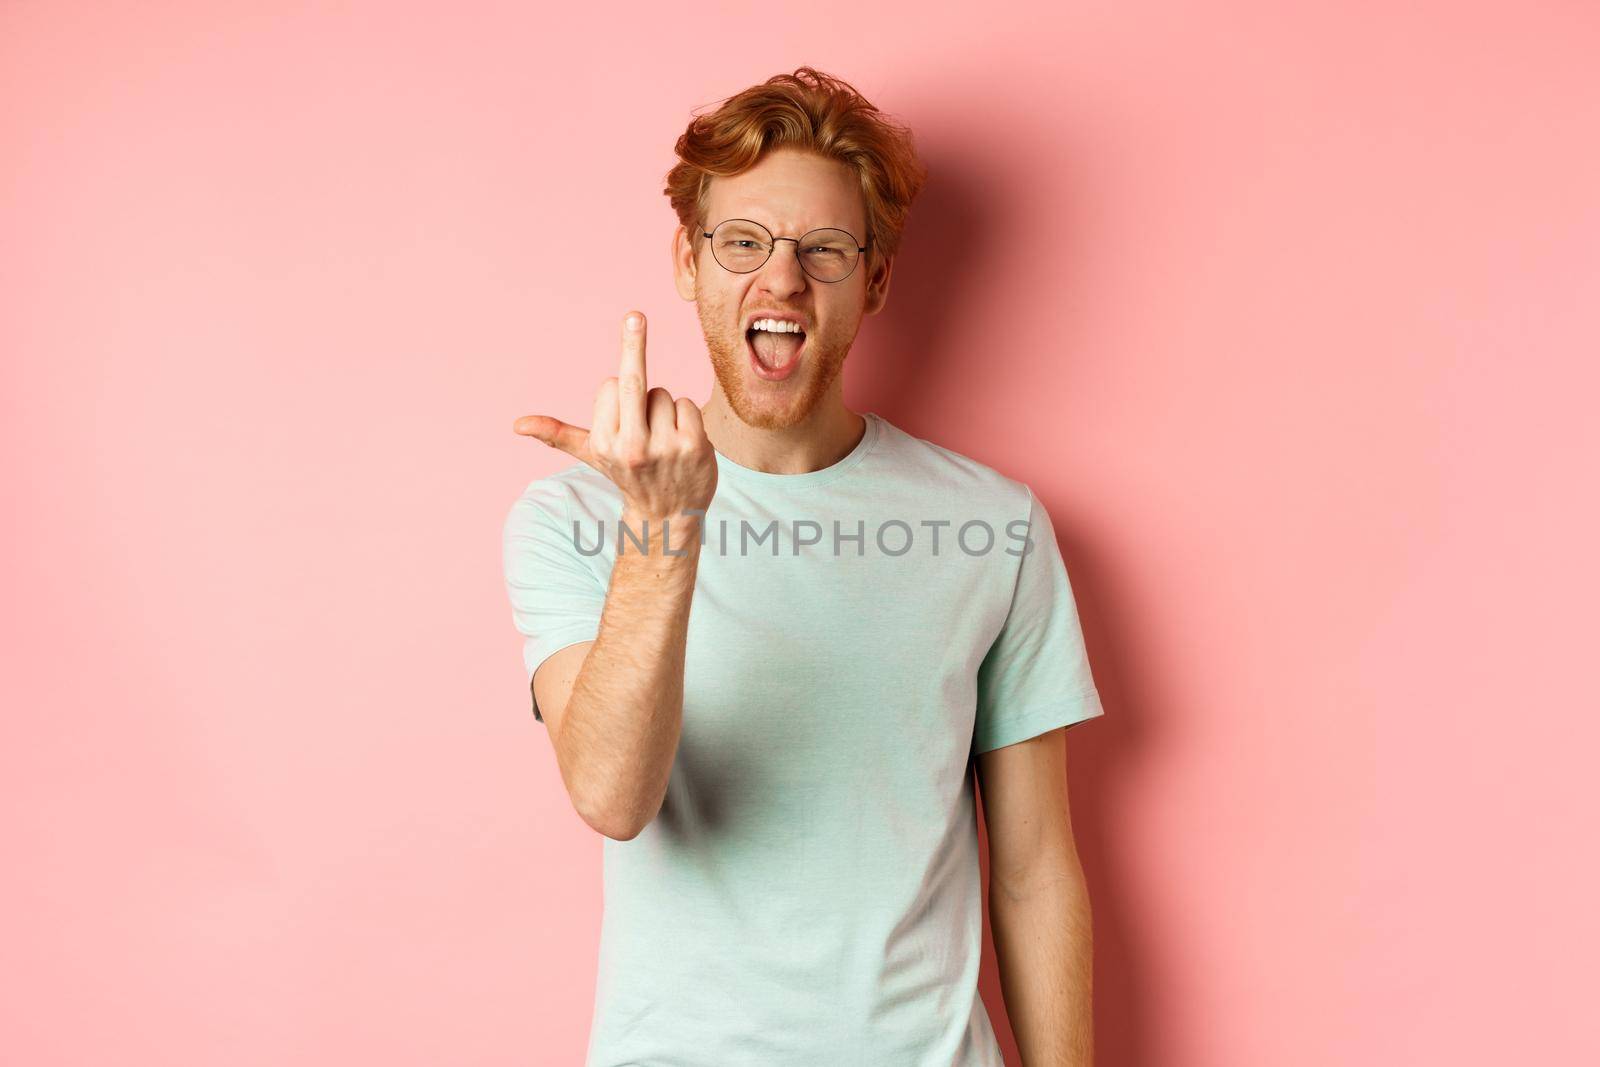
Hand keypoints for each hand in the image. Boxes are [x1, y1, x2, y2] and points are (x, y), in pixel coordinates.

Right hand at [514, 311, 716, 529]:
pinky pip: (687, 404)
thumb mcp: (592, 455)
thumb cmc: (629, 475)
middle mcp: (631, 446)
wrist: (669, 516)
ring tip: (663, 440)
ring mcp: (665, 447)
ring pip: (663, 394)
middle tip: (634, 314)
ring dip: (664, 409)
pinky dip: (687, 416)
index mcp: (603, 443)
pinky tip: (682, 441)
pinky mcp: (694, 446)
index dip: (618, 393)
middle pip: (632, 380)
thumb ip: (558, 434)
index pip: (611, 386)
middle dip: (632, 343)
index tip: (621, 416)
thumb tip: (516, 425)